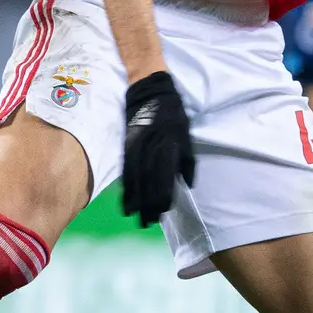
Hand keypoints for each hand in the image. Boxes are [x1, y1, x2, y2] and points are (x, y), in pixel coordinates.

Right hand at [121, 72, 194, 227]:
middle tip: (146, 223)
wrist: (149, 89)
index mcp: (169, 146)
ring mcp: (137, 146)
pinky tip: (125, 198)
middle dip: (148, 204)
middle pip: (149, 182)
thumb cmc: (172, 112)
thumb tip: (186, 184)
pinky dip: (126, 185)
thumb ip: (187, 160)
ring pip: (136, 177)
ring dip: (135, 199)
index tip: (162, 213)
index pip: (165, 177)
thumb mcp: (186, 134)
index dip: (162, 197)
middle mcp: (152, 148)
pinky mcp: (127, 143)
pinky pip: (126, 168)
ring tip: (134, 216)